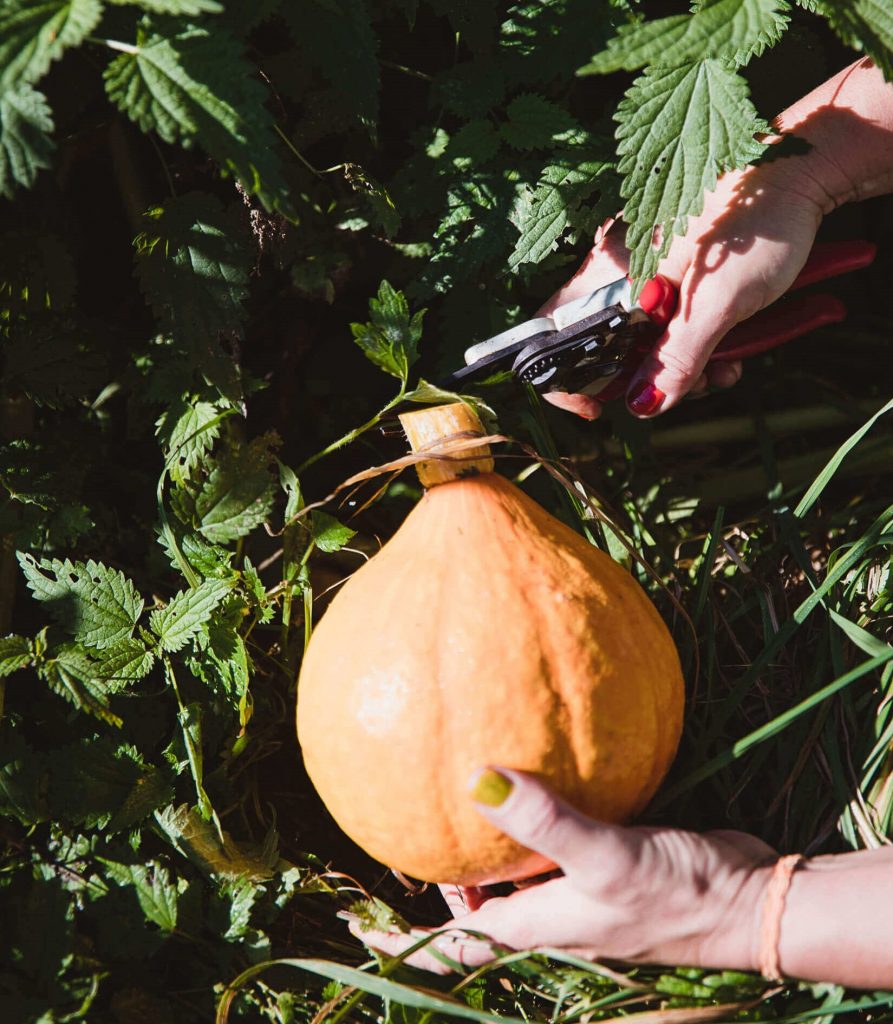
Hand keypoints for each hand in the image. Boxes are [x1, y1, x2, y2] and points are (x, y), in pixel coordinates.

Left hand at [348, 769, 773, 973]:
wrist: (747, 897)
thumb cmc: (675, 893)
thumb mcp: (604, 856)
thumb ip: (543, 822)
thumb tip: (475, 780)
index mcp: (535, 923)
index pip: (455, 941)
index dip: (405, 941)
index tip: (358, 927)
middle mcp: (549, 909)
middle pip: (477, 903)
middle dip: (441, 876)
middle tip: (406, 828)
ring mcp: (578, 885)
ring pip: (513, 870)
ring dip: (484, 845)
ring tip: (455, 795)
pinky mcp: (606, 856)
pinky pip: (554, 836)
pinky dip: (534, 814)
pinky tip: (534, 770)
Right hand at [542, 57, 892, 421]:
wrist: (805, 172)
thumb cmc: (757, 221)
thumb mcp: (718, 302)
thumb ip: (677, 357)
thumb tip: (643, 406)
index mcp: (611, 270)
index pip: (551, 330)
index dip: (562, 376)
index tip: (597, 405)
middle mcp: (621, 273)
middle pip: (604, 350)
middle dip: (645, 382)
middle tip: (688, 388)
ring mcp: (651, 278)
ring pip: (645, 346)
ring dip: (683, 372)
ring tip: (725, 370)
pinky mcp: (681, 281)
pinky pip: (675, 330)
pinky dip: (701, 350)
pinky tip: (735, 354)